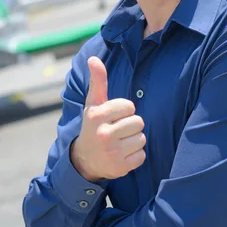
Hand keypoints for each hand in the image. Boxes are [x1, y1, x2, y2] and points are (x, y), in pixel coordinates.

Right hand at [70, 56, 145, 180]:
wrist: (84, 160)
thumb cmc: (93, 125)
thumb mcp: (93, 104)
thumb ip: (97, 81)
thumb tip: (93, 58)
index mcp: (97, 115)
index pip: (129, 106)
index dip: (125, 110)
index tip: (114, 116)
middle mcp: (103, 134)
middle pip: (138, 122)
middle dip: (131, 125)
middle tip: (117, 130)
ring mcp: (112, 152)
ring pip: (142, 139)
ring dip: (134, 141)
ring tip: (120, 142)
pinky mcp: (120, 168)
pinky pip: (141, 156)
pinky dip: (135, 156)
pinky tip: (122, 155)